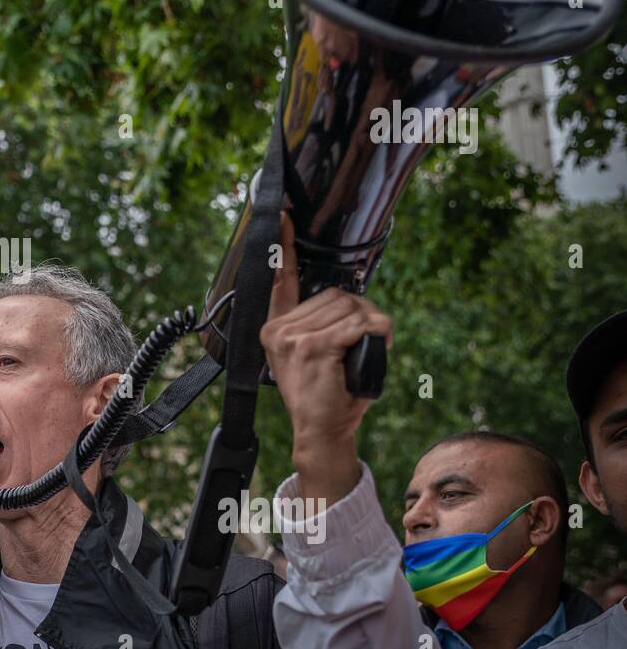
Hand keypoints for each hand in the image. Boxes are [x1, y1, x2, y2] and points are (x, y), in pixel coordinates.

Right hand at [260, 216, 391, 500]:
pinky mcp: (311, 346)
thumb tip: (353, 303)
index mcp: (276, 328)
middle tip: (361, 347)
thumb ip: (324, 326)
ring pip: (349, 310)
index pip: (280, 279)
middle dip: (360, 317)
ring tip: (361, 356)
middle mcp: (278, 329)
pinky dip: (372, 338)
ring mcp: (292, 337)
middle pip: (335, 296)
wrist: (321, 431)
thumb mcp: (319, 356)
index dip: (283, 247)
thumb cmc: (328, 395)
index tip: (285, 217)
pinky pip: (356, 326)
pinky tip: (363, 357)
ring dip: (370, 329)